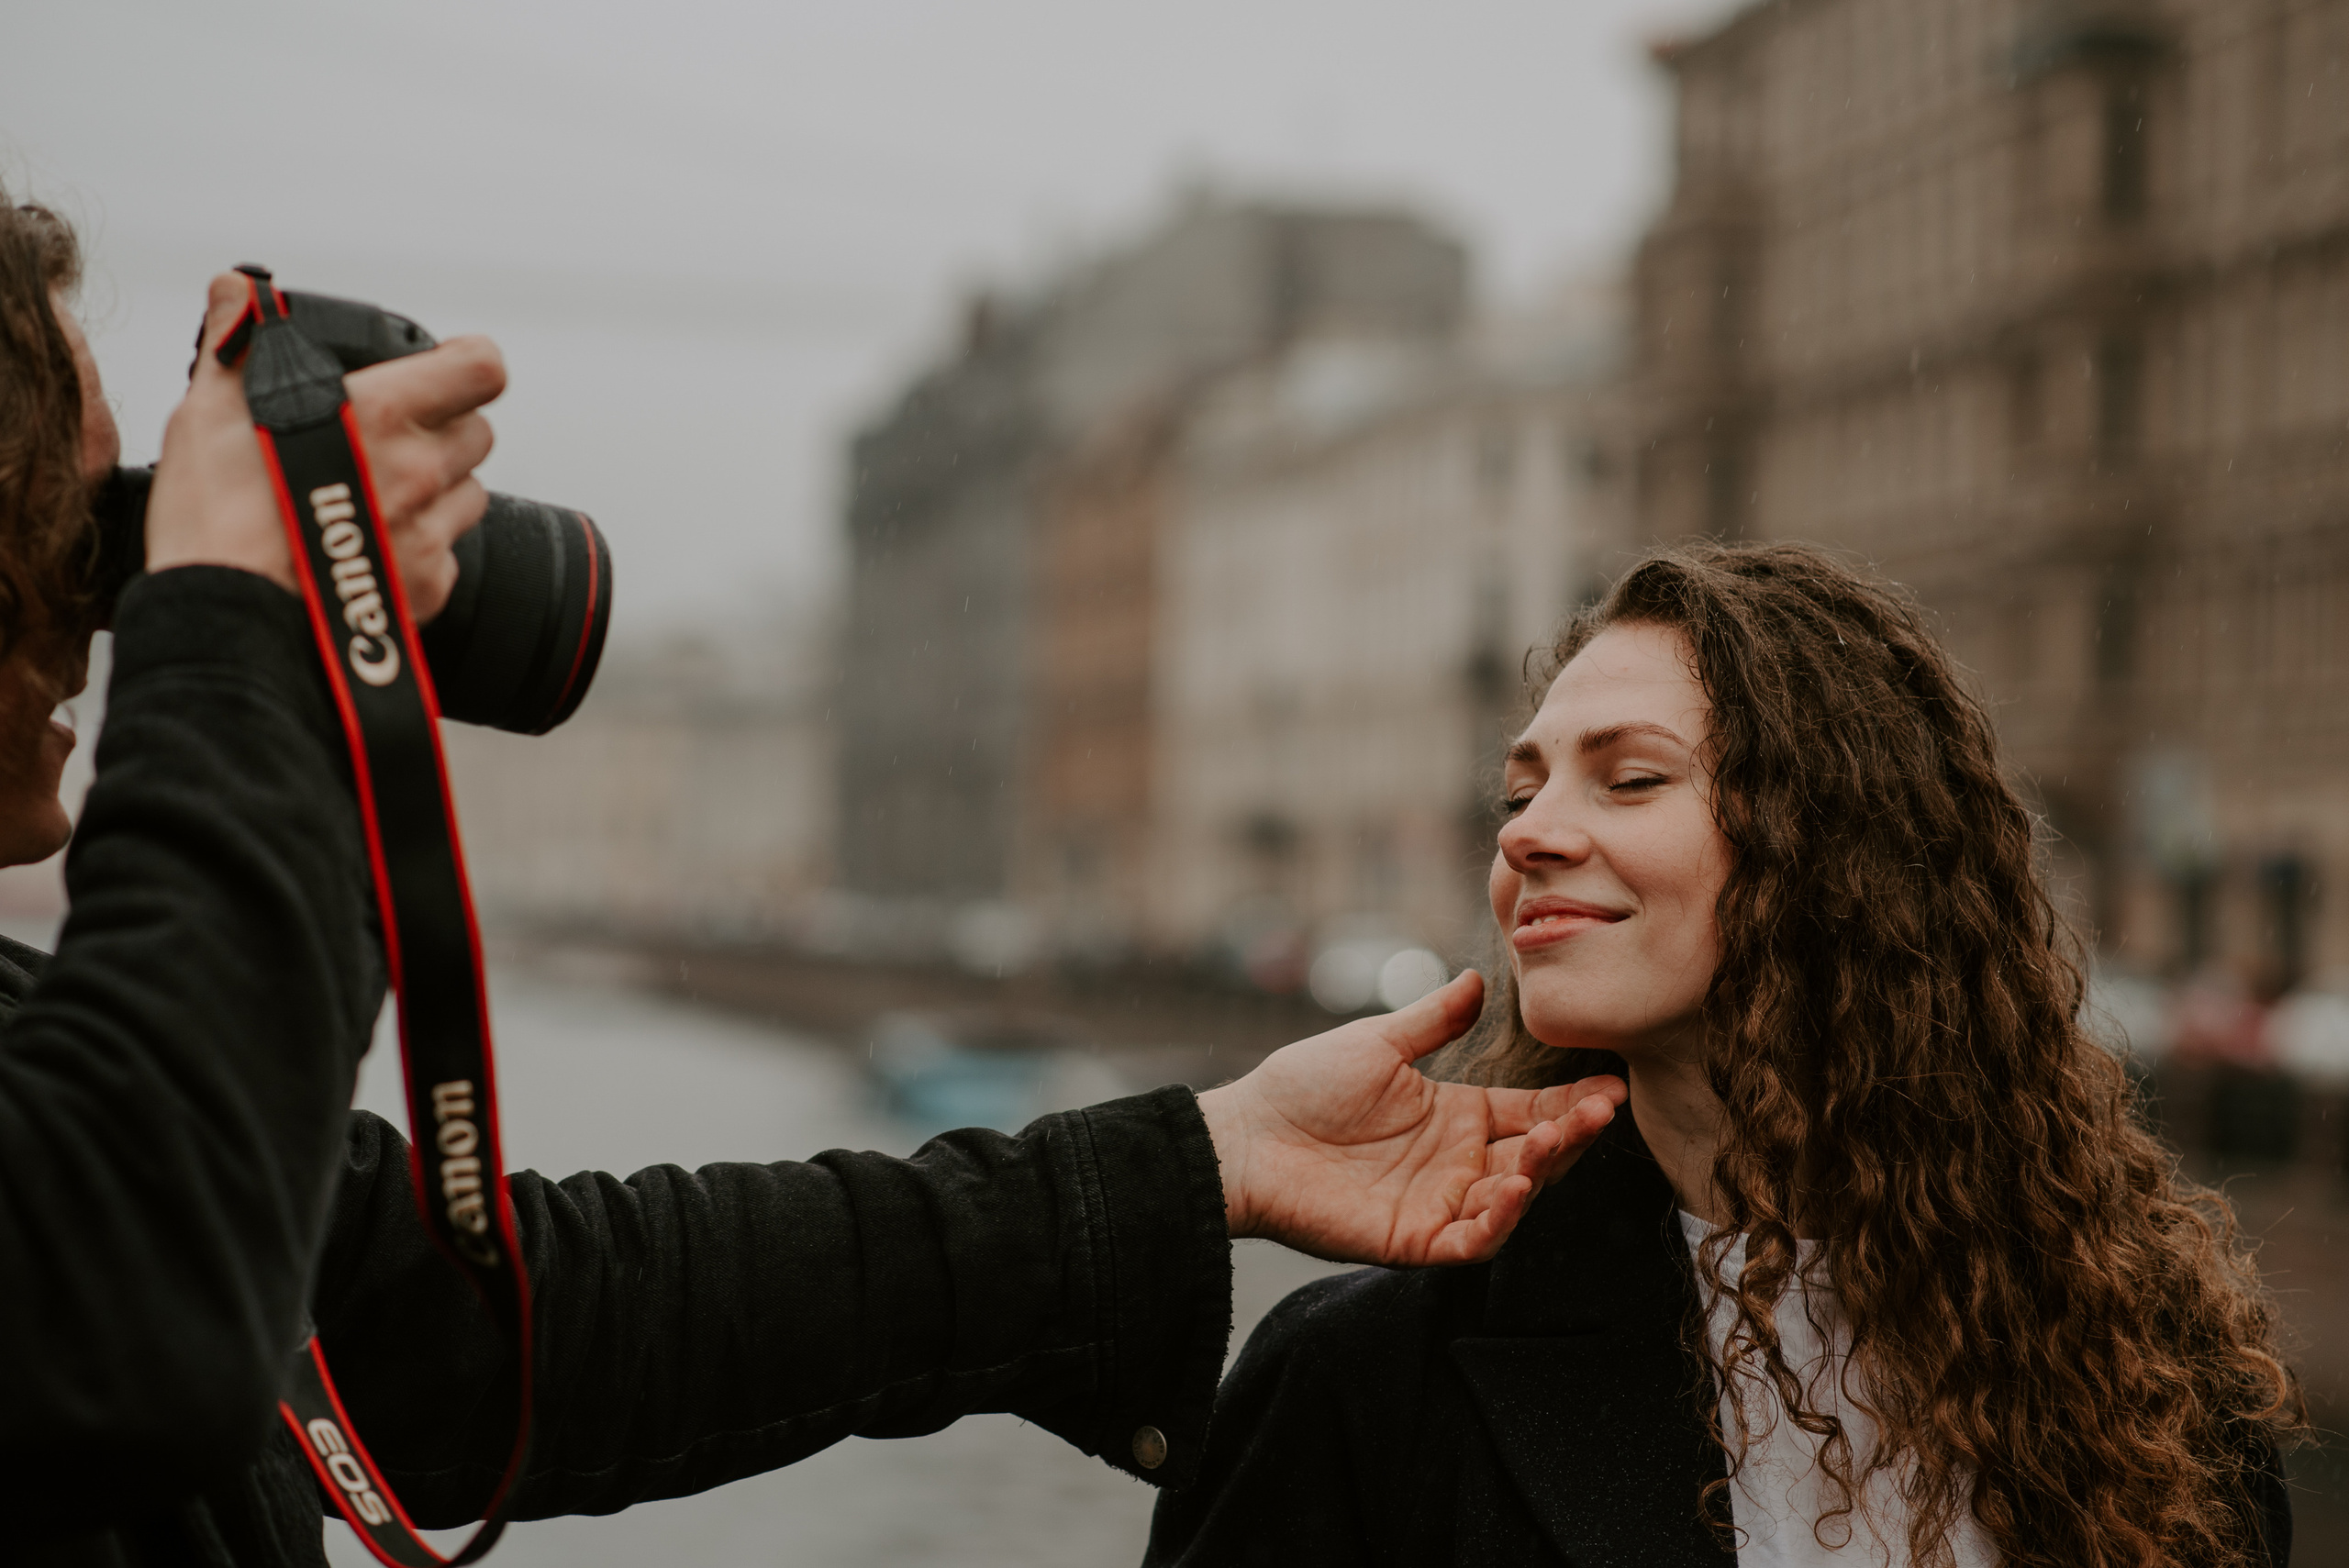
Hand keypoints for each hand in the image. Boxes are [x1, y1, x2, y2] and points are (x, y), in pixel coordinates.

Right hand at [146, 272, 504, 620]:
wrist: (229, 619)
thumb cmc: (218, 519)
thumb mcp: (210, 410)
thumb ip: (238, 346)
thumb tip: (238, 292)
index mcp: (384, 414)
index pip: (481, 368)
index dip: (469, 362)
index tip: (446, 365)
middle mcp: (422, 471)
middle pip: (477, 432)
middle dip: (444, 429)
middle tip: (391, 438)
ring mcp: (431, 532)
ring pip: (469, 494)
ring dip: (439, 488)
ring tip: (377, 494)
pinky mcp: (429, 586)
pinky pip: (448, 554)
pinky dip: (423, 547)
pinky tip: (371, 545)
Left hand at [1196, 969, 1625, 1266]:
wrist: (1246, 1136)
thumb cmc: (1303, 1086)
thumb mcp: (1377, 1042)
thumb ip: (1432, 1019)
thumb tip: (1476, 978)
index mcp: (1458, 1116)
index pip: (1533, 1110)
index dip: (1573, 1101)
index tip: (1610, 1083)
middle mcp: (1459, 1164)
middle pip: (1536, 1155)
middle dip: (1571, 1134)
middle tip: (1599, 1109)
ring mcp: (1440, 1204)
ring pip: (1515, 1198)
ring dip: (1541, 1172)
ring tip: (1552, 1140)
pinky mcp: (1416, 1240)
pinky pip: (1473, 1239)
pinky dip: (1498, 1219)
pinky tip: (1510, 1188)